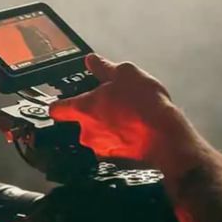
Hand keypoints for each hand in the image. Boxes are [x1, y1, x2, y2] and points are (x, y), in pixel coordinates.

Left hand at [48, 54, 180, 161]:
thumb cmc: (144, 105)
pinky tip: (135, 130)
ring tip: (128, 117)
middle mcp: (87, 132)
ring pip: (98, 135)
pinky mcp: (116, 160)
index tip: (65, 101)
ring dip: (108, 127)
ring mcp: (101, 149)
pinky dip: (120, 139)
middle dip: (94, 114)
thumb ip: (104, 67)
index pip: (56, 109)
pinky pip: (113, 147)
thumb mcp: (126, 73)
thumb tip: (92, 61)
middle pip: (81, 122)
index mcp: (84, 109)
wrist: (164, 137)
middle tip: (112, 104)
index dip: (60, 104)